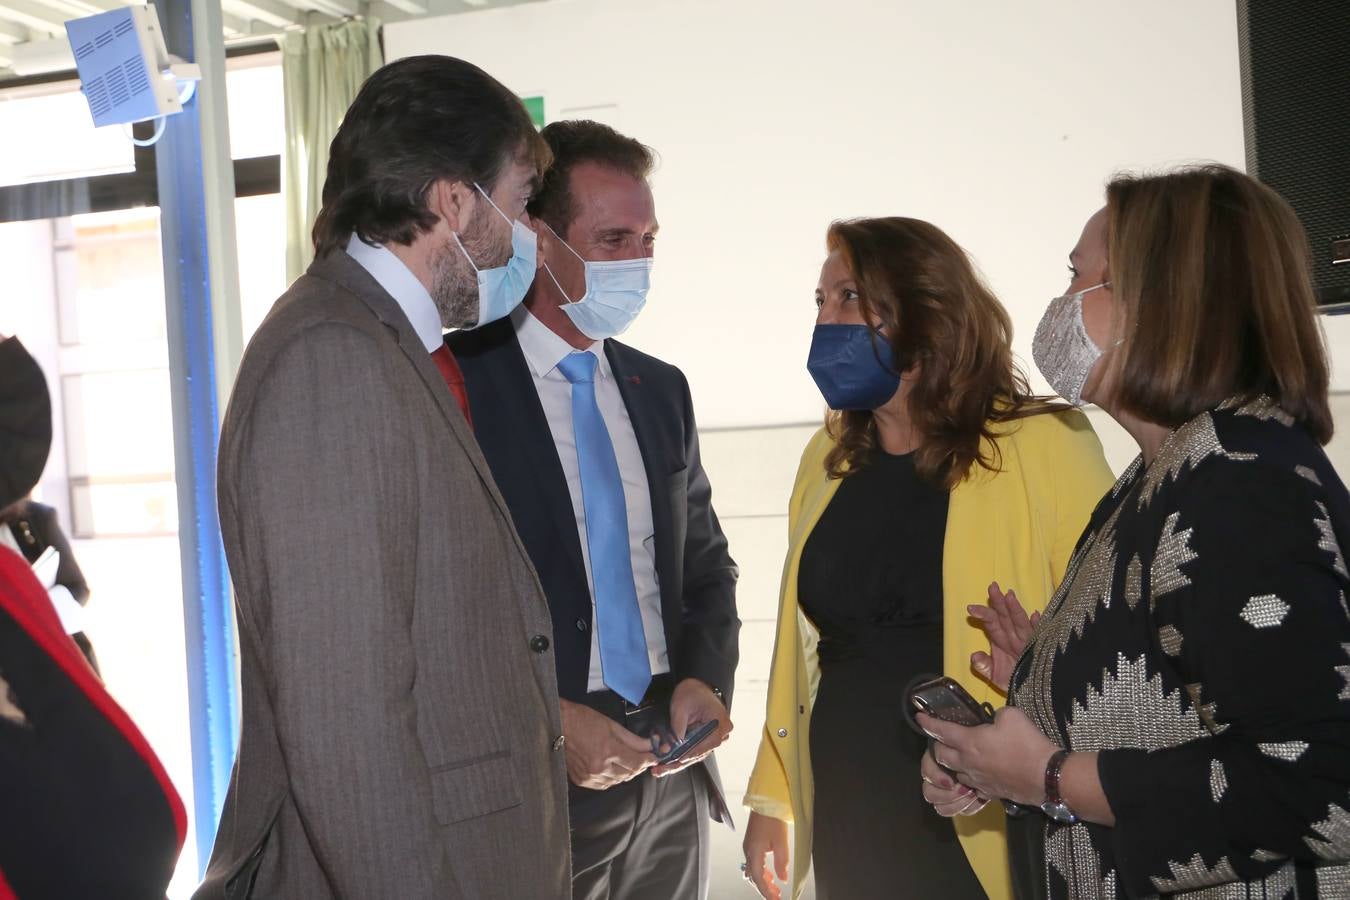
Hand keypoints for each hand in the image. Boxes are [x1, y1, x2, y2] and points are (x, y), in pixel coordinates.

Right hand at [560, 699, 656, 789]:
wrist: (558, 725)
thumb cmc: (584, 720)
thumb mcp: (612, 725)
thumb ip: (633, 740)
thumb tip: (650, 746)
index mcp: (608, 751)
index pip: (637, 763)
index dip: (649, 760)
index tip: (654, 756)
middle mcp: (599, 767)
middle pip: (628, 774)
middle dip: (638, 766)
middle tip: (641, 757)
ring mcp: (589, 776)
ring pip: (617, 781)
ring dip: (625, 773)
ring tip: (625, 761)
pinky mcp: (581, 780)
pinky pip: (604, 785)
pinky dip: (611, 778)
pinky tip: (611, 768)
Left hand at [651, 678, 732, 777]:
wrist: (698, 686)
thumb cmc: (692, 692)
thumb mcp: (681, 706)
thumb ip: (677, 727)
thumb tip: (670, 748)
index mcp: (720, 724)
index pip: (704, 745)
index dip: (688, 754)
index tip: (674, 761)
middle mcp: (721, 734)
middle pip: (699, 753)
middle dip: (678, 763)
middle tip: (660, 770)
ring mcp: (715, 738)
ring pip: (695, 755)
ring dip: (678, 762)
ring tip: (660, 769)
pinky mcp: (706, 739)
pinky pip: (694, 750)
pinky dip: (681, 756)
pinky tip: (667, 763)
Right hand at [742, 811, 787, 898]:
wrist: (765, 802)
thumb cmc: (773, 819)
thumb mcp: (781, 841)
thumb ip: (781, 862)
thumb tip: (783, 879)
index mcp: (754, 852)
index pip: (758, 878)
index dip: (766, 892)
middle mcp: (748, 851)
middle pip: (753, 877)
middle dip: (764, 889)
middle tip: (777, 897)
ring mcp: (748, 847)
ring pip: (753, 871)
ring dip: (763, 881)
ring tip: (776, 889)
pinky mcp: (751, 844)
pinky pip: (754, 864)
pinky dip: (762, 873)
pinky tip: (771, 876)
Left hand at [917, 707, 1055, 806]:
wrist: (1047, 777)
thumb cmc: (1027, 743)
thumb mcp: (1011, 715)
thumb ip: (995, 715)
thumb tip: (993, 721)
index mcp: (969, 742)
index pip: (940, 731)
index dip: (928, 723)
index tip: (919, 718)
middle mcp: (968, 763)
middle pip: (941, 756)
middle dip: (938, 745)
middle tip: (943, 737)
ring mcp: (978, 781)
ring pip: (955, 772)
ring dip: (953, 763)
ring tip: (961, 754)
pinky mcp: (990, 793)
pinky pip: (972, 785)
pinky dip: (970, 777)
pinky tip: (980, 771)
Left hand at [968, 581, 1038, 691]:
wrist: (1034, 694)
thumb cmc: (1014, 682)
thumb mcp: (995, 676)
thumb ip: (984, 666)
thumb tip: (974, 656)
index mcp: (1001, 640)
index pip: (991, 623)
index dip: (982, 615)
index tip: (970, 609)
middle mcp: (1013, 637)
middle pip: (1004, 617)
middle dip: (998, 602)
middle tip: (992, 587)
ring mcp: (1028, 641)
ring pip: (1020, 622)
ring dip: (1015, 609)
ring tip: (1009, 596)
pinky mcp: (1042, 647)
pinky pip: (1039, 635)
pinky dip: (1038, 626)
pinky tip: (1036, 615)